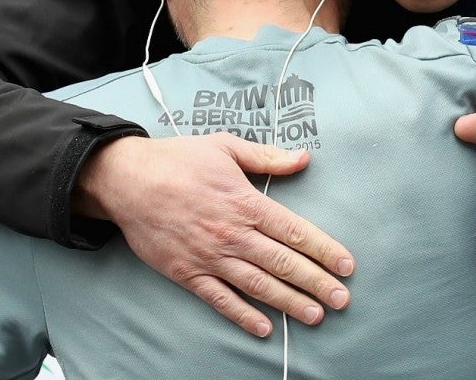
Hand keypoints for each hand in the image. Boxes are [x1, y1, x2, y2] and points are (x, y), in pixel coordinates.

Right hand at [74, 134, 354, 337]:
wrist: (128, 180)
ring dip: (288, 303)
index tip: (347, 266)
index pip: (295, 232)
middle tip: (342, 300)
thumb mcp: (226, 147)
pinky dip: (242, 315)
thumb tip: (304, 158)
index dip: (324, 250)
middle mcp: (233, 234)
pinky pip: (220, 299)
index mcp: (247, 203)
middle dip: (316, 283)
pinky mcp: (187, 272)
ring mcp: (210, 256)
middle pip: (283, 264)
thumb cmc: (179, 159)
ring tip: (315, 316)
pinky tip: (264, 328)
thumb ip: (267, 157)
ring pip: (257, 285)